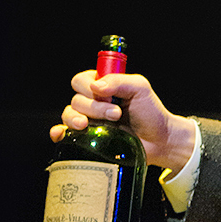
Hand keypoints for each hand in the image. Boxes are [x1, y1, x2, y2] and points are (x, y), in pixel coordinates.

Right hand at [51, 71, 196, 171]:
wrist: (159, 141)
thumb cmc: (151, 113)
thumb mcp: (140, 88)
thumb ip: (119, 81)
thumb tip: (95, 87)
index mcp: (102, 86)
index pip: (81, 80)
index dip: (89, 87)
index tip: (108, 96)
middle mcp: (92, 102)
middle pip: (76, 99)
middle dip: (94, 107)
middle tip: (116, 114)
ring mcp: (89, 120)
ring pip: (69, 114)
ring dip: (80, 119)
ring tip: (101, 125)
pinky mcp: (88, 138)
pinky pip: (65, 133)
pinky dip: (61, 132)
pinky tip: (64, 134)